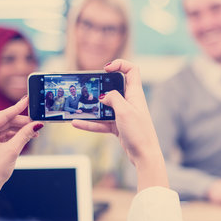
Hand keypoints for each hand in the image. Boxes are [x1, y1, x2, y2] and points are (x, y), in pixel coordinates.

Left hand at [0, 96, 42, 208]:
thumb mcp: (12, 150)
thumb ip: (25, 135)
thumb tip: (37, 124)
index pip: (3, 115)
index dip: (18, 108)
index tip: (27, 100)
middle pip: (7, 121)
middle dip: (23, 122)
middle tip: (38, 122)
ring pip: (8, 128)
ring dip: (22, 130)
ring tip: (36, 131)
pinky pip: (7, 136)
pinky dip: (18, 136)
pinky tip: (29, 136)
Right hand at [72, 59, 167, 190]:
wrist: (144, 155)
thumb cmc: (139, 132)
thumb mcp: (124, 111)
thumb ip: (113, 98)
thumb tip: (104, 96)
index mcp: (135, 94)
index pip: (131, 71)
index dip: (119, 65)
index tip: (105, 69)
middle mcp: (129, 102)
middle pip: (113, 88)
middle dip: (99, 87)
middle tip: (87, 89)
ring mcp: (123, 114)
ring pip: (104, 106)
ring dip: (91, 107)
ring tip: (76, 108)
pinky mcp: (118, 126)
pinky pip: (102, 122)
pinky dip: (90, 123)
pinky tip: (77, 123)